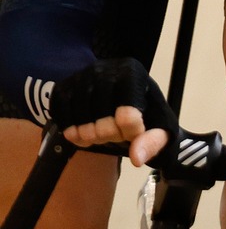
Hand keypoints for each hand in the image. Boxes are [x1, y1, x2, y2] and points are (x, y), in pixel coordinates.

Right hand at [49, 58, 172, 165]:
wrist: (122, 99)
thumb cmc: (145, 113)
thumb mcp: (160, 127)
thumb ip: (153, 142)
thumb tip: (136, 158)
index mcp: (133, 74)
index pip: (128, 117)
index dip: (131, 134)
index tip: (135, 132)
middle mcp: (105, 70)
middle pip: (102, 120)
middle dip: (110, 136)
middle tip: (116, 136)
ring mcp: (81, 76)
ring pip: (80, 118)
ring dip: (90, 136)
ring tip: (100, 136)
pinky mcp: (63, 86)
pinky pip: (61, 114)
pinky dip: (71, 131)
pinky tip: (81, 135)